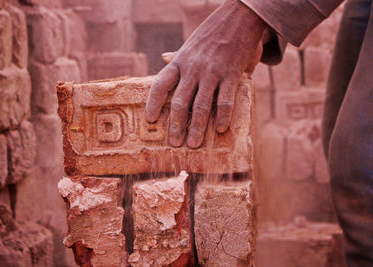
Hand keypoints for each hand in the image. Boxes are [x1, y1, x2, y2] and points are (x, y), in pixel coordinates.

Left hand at [146, 0, 265, 147]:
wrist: (239, 18)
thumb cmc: (212, 33)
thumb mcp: (190, 44)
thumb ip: (178, 56)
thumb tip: (163, 58)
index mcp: (180, 61)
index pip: (160, 85)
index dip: (153, 104)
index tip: (150, 120)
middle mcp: (193, 69)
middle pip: (179, 102)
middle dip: (176, 125)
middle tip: (175, 143)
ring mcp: (212, 72)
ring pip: (201, 106)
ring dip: (197, 128)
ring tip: (194, 144)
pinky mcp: (232, 74)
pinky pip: (225, 100)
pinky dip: (223, 116)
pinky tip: (221, 130)